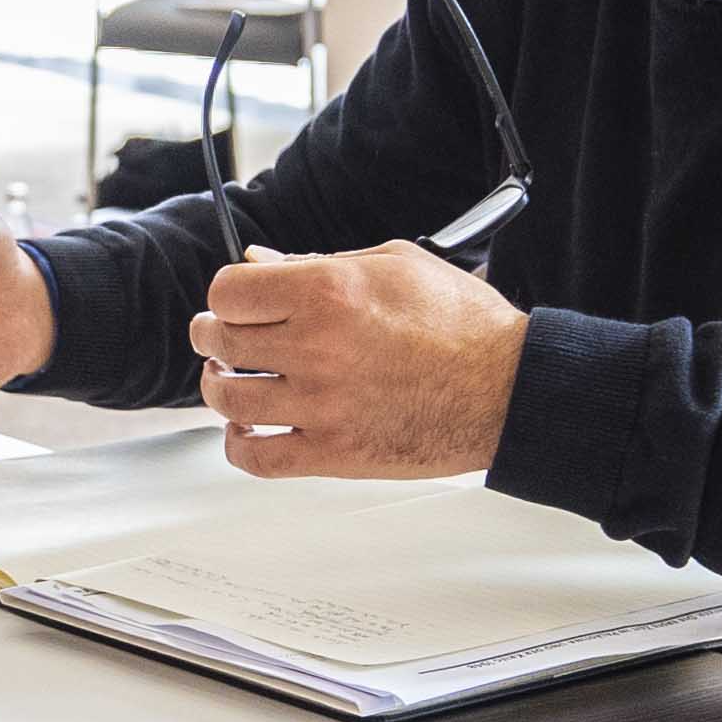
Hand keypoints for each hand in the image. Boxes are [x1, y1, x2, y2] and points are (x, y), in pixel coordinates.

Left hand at [194, 241, 527, 478]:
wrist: (507, 388)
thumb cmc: (463, 325)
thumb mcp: (393, 263)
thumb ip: (318, 261)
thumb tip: (262, 262)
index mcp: (328, 291)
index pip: (229, 291)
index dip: (225, 295)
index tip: (232, 302)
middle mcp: (317, 347)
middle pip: (222, 341)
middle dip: (215, 336)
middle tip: (221, 337)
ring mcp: (322, 405)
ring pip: (228, 399)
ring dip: (219, 386)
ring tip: (230, 378)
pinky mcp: (334, 453)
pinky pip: (257, 459)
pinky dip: (238, 446)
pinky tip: (246, 430)